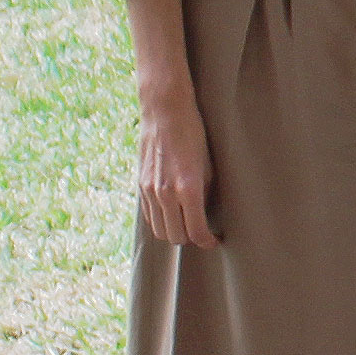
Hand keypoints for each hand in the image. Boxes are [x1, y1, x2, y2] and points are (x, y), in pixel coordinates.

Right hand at [136, 85, 216, 247]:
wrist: (165, 113)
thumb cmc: (194, 136)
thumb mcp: (208, 167)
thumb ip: (203, 195)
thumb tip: (203, 216)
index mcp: (188, 189)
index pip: (196, 232)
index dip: (207, 241)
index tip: (215, 240)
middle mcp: (166, 193)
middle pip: (176, 237)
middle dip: (191, 239)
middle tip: (202, 233)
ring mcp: (149, 191)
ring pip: (159, 231)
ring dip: (174, 233)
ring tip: (187, 225)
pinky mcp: (140, 186)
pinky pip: (149, 216)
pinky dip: (160, 221)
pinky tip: (172, 214)